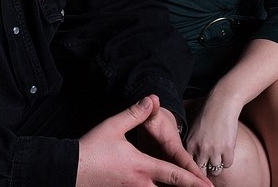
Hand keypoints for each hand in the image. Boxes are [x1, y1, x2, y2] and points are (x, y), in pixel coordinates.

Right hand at [77, 95, 213, 186]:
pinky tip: (157, 186)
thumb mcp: (113, 126)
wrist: (69, 169)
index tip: (208, 186)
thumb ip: (135, 113)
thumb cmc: (91, 148)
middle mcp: (140, 184)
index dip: (194, 181)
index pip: (174, 175)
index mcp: (141, 166)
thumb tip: (152, 99)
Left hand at [185, 98, 239, 178]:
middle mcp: (200, 149)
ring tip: (217, 159)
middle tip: (207, 169)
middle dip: (204, 172)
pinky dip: (227, 160)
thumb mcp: (193, 129)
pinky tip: (226, 152)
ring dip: (216, 166)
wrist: (222, 103)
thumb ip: (192, 144)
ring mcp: (214, 150)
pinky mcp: (228, 148)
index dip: (193, 169)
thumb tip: (191, 160)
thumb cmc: (207, 114)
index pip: (189, 166)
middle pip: (201, 172)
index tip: (196, 171)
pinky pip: (227, 164)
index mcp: (190, 144)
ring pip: (215, 171)